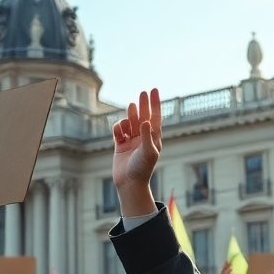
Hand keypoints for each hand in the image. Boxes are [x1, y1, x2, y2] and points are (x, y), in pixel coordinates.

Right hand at [113, 88, 162, 216]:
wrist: (129, 183)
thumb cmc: (142, 169)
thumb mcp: (148, 152)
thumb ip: (146, 136)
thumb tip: (145, 121)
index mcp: (153, 138)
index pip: (155, 117)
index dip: (155, 104)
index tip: (154, 90)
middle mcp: (143, 138)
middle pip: (143, 116)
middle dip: (143, 105)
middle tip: (142, 92)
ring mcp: (131, 141)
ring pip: (129, 122)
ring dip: (129, 115)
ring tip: (131, 107)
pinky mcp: (120, 145)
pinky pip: (118, 131)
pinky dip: (118, 128)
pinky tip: (119, 130)